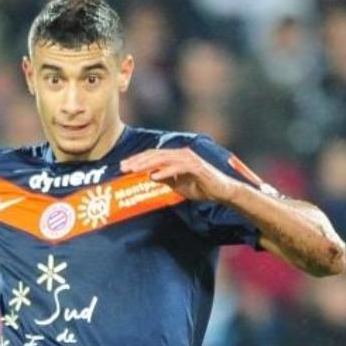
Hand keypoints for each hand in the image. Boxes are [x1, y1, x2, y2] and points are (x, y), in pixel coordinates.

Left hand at [120, 148, 239, 202]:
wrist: (222, 191)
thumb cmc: (201, 187)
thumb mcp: (178, 185)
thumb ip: (165, 178)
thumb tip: (150, 175)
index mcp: (176, 157)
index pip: (153, 156)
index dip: (138, 160)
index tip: (123, 167)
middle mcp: (181, 154)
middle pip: (155, 155)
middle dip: (138, 161)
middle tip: (123, 167)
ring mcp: (189, 159)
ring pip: (163, 158)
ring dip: (147, 164)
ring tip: (133, 170)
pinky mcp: (196, 166)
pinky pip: (177, 168)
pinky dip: (165, 171)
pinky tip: (153, 176)